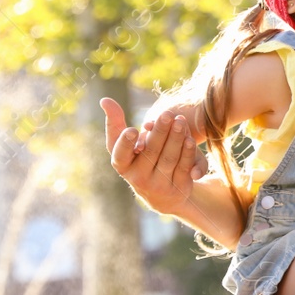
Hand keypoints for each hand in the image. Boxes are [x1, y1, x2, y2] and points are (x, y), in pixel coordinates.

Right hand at [103, 97, 197, 215]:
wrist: (160, 194)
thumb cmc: (137, 160)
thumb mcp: (124, 146)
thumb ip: (115, 123)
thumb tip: (104, 100)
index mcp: (122, 165)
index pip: (121, 155)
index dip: (126, 143)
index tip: (132, 130)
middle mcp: (138, 178)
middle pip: (151, 152)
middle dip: (160, 132)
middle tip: (167, 114)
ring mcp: (158, 185)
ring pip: (168, 158)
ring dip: (176, 138)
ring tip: (181, 120)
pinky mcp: (177, 188)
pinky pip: (183, 167)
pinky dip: (187, 153)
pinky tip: (190, 139)